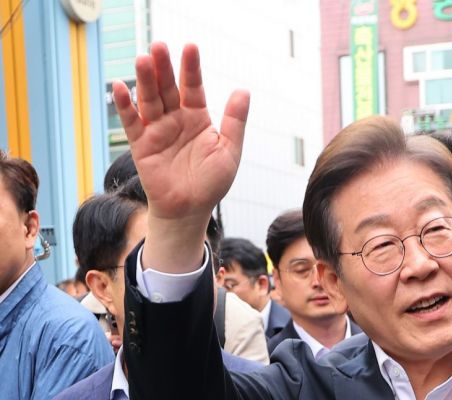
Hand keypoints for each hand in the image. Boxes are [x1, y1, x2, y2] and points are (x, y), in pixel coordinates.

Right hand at [112, 43, 249, 268]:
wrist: (189, 210)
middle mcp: (175, 119)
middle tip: (159, 47)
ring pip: (149, 99)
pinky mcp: (141, 144)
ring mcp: (157, 130)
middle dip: (163, 67)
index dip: (191, 68)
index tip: (190, 47)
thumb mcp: (229, 152)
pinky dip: (124, 105)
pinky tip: (120, 87)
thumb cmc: (211, 184)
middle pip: (168, 87)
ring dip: (144, 80)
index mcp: (197, 117)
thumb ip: (234, 123)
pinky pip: (131, 122)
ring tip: (143, 60)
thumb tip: (243, 91)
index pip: (193, 86)